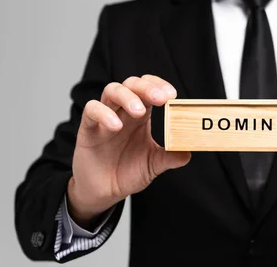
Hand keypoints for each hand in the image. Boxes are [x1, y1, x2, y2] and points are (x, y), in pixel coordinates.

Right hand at [68, 75, 190, 225]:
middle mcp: (123, 112)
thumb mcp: (153, 164)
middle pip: (132, 84)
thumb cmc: (127, 172)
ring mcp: (105, 118)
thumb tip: (188, 152)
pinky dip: (104, 113)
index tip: (172, 95)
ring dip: (127, 96)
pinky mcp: (88, 128)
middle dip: (147, 87)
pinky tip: (116, 126)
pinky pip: (92, 110)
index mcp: (141, 116)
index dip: (160, 86)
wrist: (103, 192)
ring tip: (139, 111)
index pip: (149, 88)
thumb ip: (170, 157)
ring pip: (112, 90)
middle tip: (161, 98)